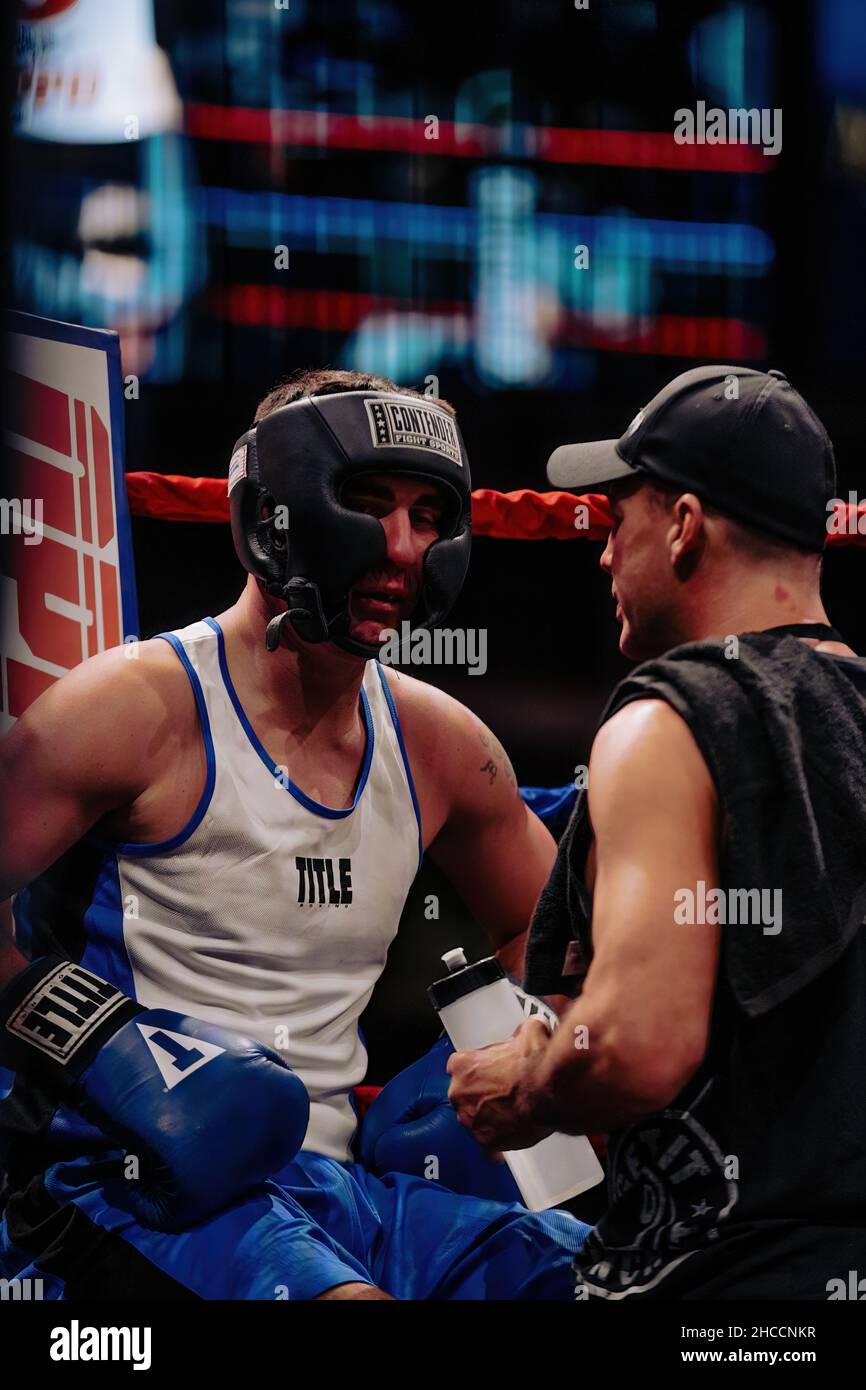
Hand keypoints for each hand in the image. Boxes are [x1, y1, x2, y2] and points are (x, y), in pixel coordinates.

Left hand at [446, 1017, 555, 1151]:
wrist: (549, 1092)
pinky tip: (503, 1144)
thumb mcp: (529, 1033)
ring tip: (508, 1113)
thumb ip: (522, 1033)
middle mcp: (460, 1093)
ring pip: (473, 1119)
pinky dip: (495, 1145)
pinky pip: (486, 1146)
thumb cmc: (535, 1064)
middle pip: (463, 1094)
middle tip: (501, 1091)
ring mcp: (471, 1119)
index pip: (458, 1066)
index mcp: (463, 1065)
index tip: (486, 1071)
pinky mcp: (486, 1141)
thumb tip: (530, 1030)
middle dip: (479, 1094)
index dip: (475, 1069)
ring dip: (486, 1117)